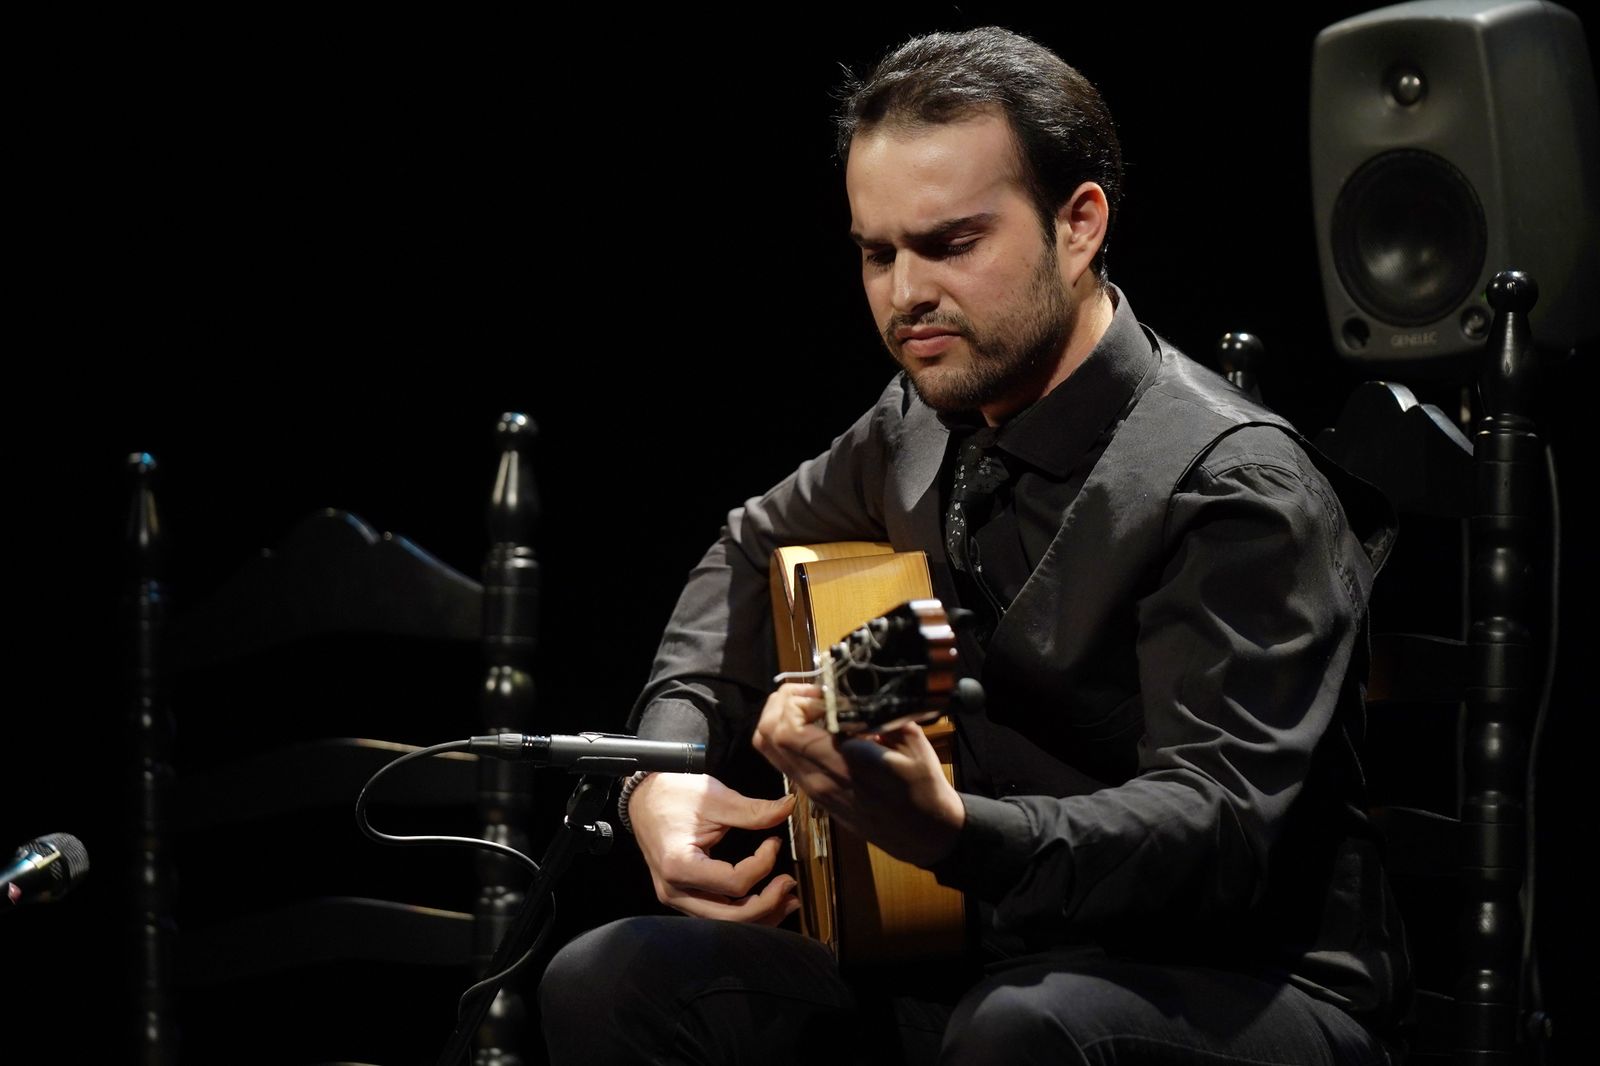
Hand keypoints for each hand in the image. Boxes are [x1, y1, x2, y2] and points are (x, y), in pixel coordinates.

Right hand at [628, 771, 800, 924]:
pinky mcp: (682, 896)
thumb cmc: (674, 794)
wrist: (644, 797)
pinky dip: (743, 910)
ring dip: (759, 914)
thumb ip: (754, 810)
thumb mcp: (716, 798)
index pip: (734, 882)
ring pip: (724, 922)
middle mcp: (674, 890)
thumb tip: (790, 806)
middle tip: (790, 884)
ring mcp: (676, 897)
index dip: (763, 865)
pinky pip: (716, 914)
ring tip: (787, 899)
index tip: (774, 841)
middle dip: (767, 904)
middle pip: (730, 917)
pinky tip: (766, 901)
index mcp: (679, 865)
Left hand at [753, 683, 964, 867]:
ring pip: (769, 750)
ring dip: (781, 720)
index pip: (788, 730)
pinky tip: (818, 729)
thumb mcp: (911, 742)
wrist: (923, 835)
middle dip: (782, 704)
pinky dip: (789, 737)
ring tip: (811, 708)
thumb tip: (853, 693)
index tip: (824, 692)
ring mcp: (813, 791)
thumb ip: (877, 715)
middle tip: (811, 694)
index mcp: (842, 766)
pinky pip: (784, 761)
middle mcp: (818, 780)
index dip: (796, 702)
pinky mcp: (814, 797)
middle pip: (767, 736)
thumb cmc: (923, 788)